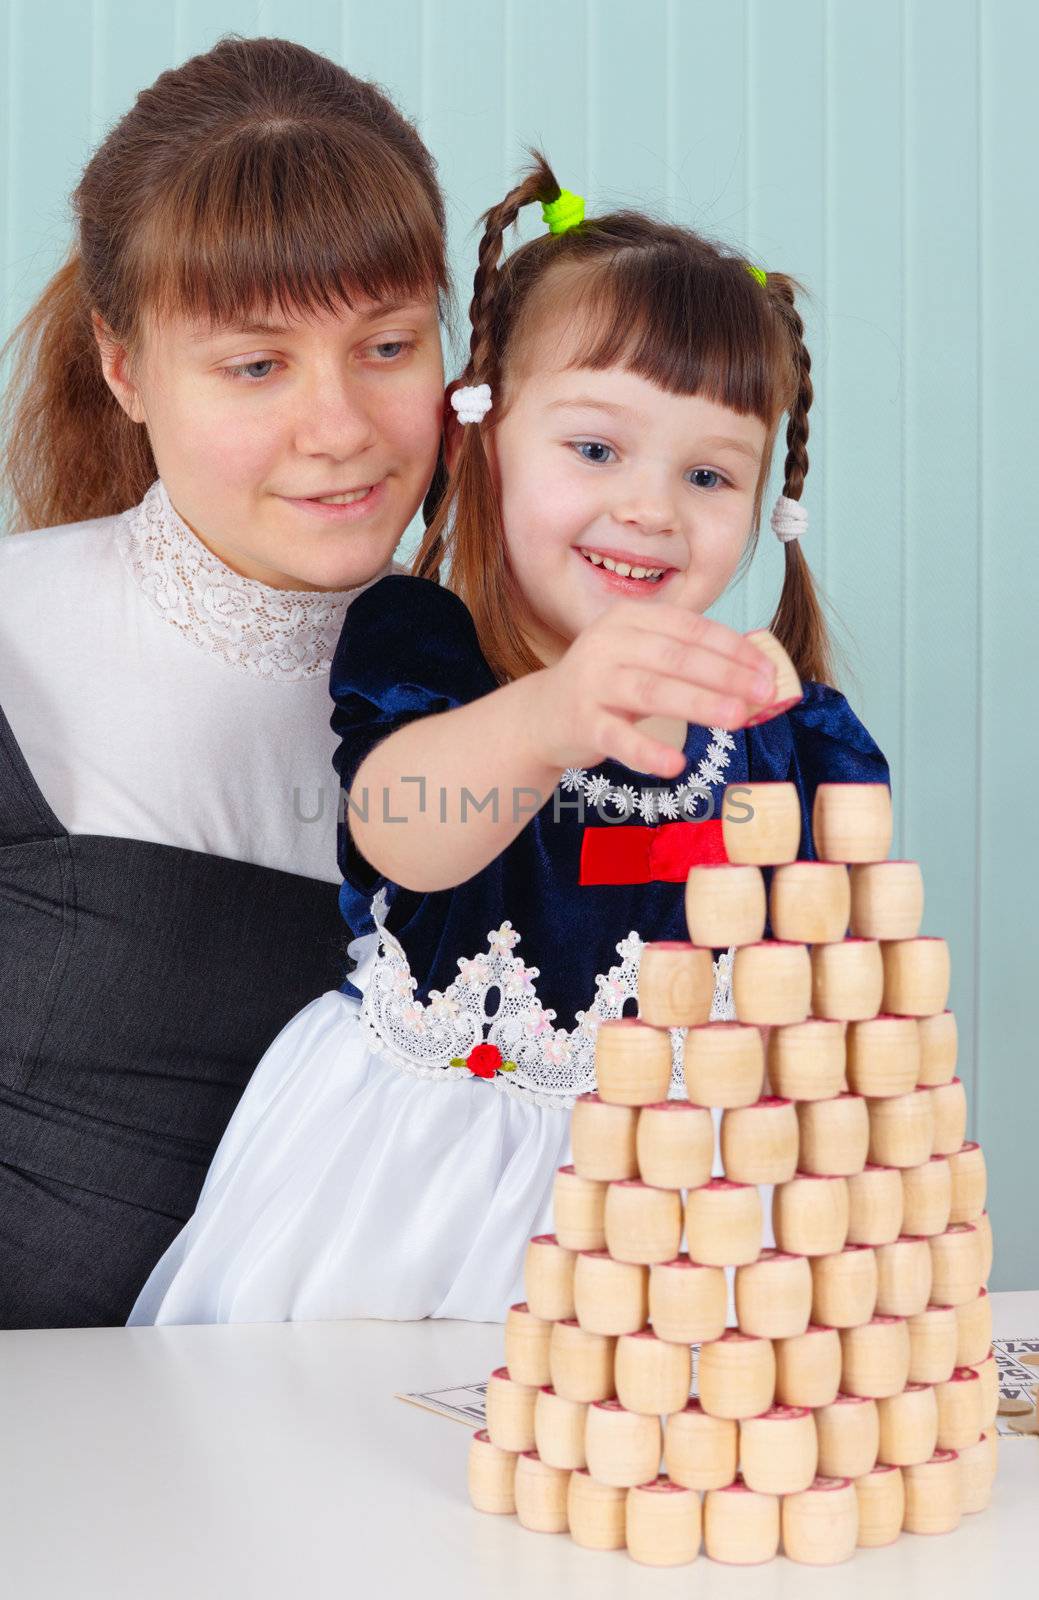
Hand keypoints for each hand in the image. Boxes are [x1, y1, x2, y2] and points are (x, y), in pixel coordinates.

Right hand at [529, 599, 776, 777]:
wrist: (543, 715)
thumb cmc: (609, 684)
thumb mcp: (645, 658)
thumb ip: (690, 658)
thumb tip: (757, 670)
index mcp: (631, 618)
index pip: (692, 629)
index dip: (734, 649)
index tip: (769, 672)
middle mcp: (608, 642)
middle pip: (676, 657)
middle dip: (726, 675)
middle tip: (765, 694)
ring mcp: (592, 681)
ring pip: (652, 690)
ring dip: (698, 703)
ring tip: (737, 718)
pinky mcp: (581, 721)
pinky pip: (618, 738)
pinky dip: (647, 751)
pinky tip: (676, 764)